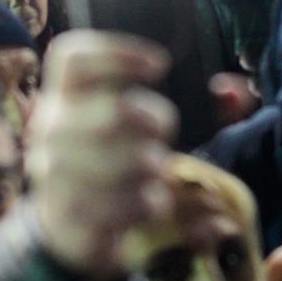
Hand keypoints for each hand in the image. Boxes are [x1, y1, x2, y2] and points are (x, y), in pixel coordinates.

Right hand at [25, 31, 176, 280]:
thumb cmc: (109, 161)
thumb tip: (233, 92)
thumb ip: (186, 101)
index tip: (160, 64)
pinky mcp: (68, 218)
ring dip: (153, 167)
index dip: (116, 53)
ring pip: (126, 164)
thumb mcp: (130, 128)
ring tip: (153, 170)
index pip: (73, 58)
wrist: (68, 227)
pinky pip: (126, 208)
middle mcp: (48, 131)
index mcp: (60, 96)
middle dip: (154, 119)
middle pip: (113, 112)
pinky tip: (147, 201)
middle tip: (161, 129)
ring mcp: (53, 177)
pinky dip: (148, 204)